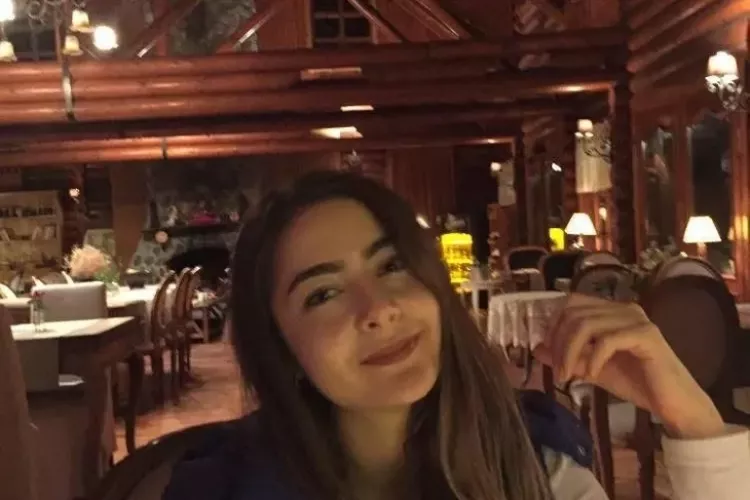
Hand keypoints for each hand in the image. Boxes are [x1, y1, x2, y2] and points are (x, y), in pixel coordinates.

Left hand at [533, 294, 724, 439]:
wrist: (673, 404)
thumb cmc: (636, 383)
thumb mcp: (591, 368)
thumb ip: (567, 357)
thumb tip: (536, 348)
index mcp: (611, 311)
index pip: (571, 302)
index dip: (553, 323)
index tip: (546, 350)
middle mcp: (623, 308)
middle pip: (574, 312)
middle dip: (558, 342)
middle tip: (558, 371)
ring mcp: (636, 320)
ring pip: (587, 325)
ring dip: (570, 353)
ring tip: (568, 376)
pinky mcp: (646, 336)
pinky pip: (607, 340)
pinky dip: (592, 359)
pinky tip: (590, 376)